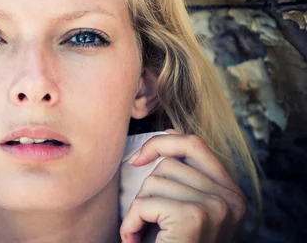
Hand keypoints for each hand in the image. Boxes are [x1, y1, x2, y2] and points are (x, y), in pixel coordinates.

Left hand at [120, 130, 246, 242]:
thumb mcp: (184, 206)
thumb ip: (184, 174)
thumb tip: (171, 130)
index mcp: (231, 192)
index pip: (195, 144)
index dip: (162, 142)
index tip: (138, 158)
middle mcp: (230, 198)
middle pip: (168, 165)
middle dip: (147, 191)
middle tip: (150, 221)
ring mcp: (215, 207)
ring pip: (153, 181)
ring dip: (138, 209)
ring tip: (145, 232)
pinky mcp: (194, 217)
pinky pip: (145, 202)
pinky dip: (131, 222)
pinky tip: (136, 238)